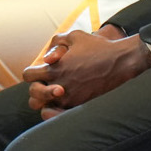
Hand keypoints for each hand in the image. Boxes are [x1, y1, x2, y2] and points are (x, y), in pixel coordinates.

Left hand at [21, 28, 150, 116]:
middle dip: (37, 90)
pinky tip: (67, 100)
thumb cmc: (99, 47)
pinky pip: (60, 115)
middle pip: (33, 96)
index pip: (28, 76)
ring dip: (47, 101)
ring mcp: (70, 99)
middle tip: (46, 85)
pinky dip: (59, 110)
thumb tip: (47, 57)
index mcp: (54, 68)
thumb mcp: (76, 36)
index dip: (32, 73)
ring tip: (56, 94)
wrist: (122, 63)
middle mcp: (59, 86)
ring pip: (44, 109)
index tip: (40, 72)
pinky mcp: (81, 107)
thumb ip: (56, 42)